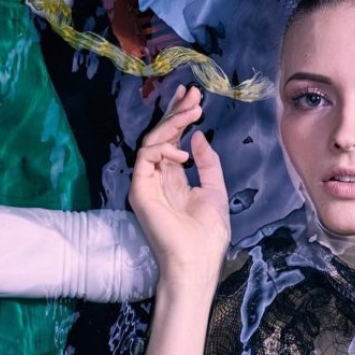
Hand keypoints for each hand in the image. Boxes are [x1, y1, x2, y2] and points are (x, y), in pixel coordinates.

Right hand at [130, 85, 229, 280]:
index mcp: (175, 179)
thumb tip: (199, 136)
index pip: (173, 141)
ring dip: (173, 122)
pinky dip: (164, 148)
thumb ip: (208, 164)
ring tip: (194, 111)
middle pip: (162, 136)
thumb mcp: (215, 191)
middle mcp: (158, 177)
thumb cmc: (208, 234)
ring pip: (152, 141)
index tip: (194, 97)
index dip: (181, 117)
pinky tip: (183, 153)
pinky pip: (146, 157)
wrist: (196, 261)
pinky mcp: (140, 190)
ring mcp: (147, 183)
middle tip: (192, 93)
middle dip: (176, 111)